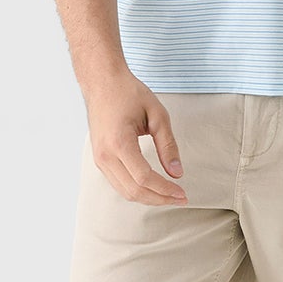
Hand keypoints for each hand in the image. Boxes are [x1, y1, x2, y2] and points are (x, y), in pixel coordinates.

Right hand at [84, 70, 188, 205]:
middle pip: (133, 191)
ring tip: (170, 196)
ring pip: (124, 191)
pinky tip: (153, 188)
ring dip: (148, 198)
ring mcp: (99, 159)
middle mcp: (105, 155)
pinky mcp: (99, 159)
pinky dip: (136, 190)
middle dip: (159, 199)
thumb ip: (168, 145)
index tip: (183, 193)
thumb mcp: (157, 114)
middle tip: (181, 199)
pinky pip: (118, 183)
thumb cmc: (129, 93)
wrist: (102, 82)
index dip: (165, 190)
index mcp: (119, 142)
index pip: (144, 178)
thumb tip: (177, 173)